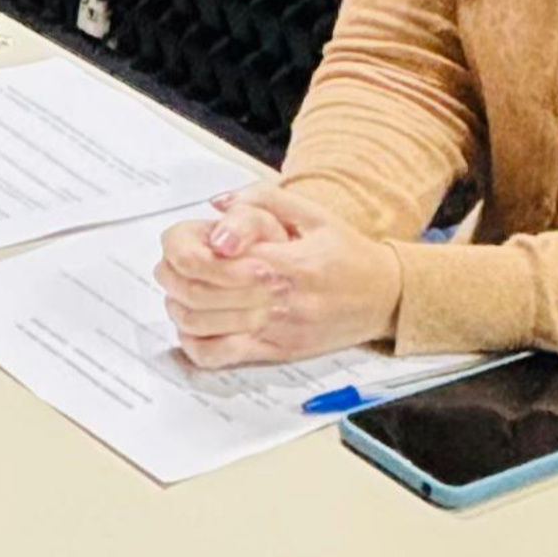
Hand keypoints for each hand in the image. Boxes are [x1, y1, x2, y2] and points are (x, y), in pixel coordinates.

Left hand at [155, 185, 403, 368]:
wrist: (386, 298)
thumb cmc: (347, 254)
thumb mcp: (313, 214)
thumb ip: (262, 201)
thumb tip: (216, 205)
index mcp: (285, 263)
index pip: (215, 260)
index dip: (185, 248)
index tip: (186, 238)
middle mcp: (277, 301)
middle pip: (199, 293)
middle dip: (172, 273)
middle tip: (171, 262)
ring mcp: (275, 332)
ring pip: (202, 325)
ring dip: (177, 305)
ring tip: (180, 289)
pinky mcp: (275, 353)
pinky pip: (220, 356)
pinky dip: (193, 342)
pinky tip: (193, 324)